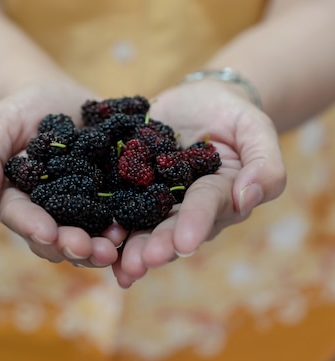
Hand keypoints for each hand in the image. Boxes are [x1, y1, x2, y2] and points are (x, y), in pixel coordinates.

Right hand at [0, 82, 126, 267]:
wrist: (58, 96)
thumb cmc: (21, 108)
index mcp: (17, 197)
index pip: (21, 216)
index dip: (33, 226)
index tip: (48, 233)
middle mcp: (48, 210)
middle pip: (56, 235)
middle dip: (72, 245)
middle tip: (90, 250)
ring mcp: (79, 205)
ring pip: (87, 233)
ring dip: (100, 245)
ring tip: (115, 246)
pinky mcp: (108, 194)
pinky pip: (116, 214)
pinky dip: (125, 225)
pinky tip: (135, 228)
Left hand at [112, 80, 285, 286]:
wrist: (202, 98)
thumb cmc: (235, 114)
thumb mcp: (257, 129)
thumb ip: (265, 165)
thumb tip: (246, 198)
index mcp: (220, 194)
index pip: (208, 207)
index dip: (196, 224)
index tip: (184, 244)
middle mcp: (187, 203)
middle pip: (172, 225)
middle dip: (158, 245)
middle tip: (142, 261)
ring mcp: (157, 194)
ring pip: (143, 222)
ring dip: (130, 244)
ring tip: (117, 262)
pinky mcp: (131, 179)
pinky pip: (117, 200)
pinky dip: (106, 218)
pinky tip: (94, 238)